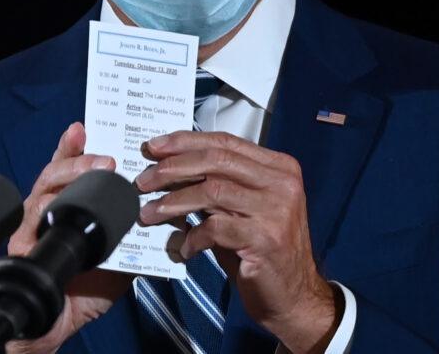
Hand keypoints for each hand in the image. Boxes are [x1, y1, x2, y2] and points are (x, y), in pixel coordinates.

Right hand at [5, 121, 133, 353]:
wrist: (57, 326)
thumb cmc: (85, 294)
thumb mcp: (121, 262)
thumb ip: (137, 240)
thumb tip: (166, 222)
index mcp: (72, 210)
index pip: (73, 172)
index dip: (76, 149)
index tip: (85, 128)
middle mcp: (50, 212)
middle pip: (56, 171)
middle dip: (77, 156)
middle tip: (103, 153)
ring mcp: (34, 225)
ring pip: (44, 186)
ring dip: (70, 173)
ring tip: (94, 166)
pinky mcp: (22, 243)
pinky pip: (31, 217)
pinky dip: (46, 206)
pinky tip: (57, 200)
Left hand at [136, 131, 340, 353]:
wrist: (295, 297)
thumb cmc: (264, 252)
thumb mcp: (244, 210)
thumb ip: (218, 186)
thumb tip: (170, 170)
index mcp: (279, 167)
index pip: (225, 141)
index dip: (186, 141)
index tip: (155, 146)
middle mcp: (282, 183)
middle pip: (216, 160)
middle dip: (173, 167)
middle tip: (144, 180)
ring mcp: (277, 210)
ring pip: (212, 191)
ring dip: (173, 202)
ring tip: (150, 213)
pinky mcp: (266, 240)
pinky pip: (215, 228)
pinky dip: (192, 237)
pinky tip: (183, 248)